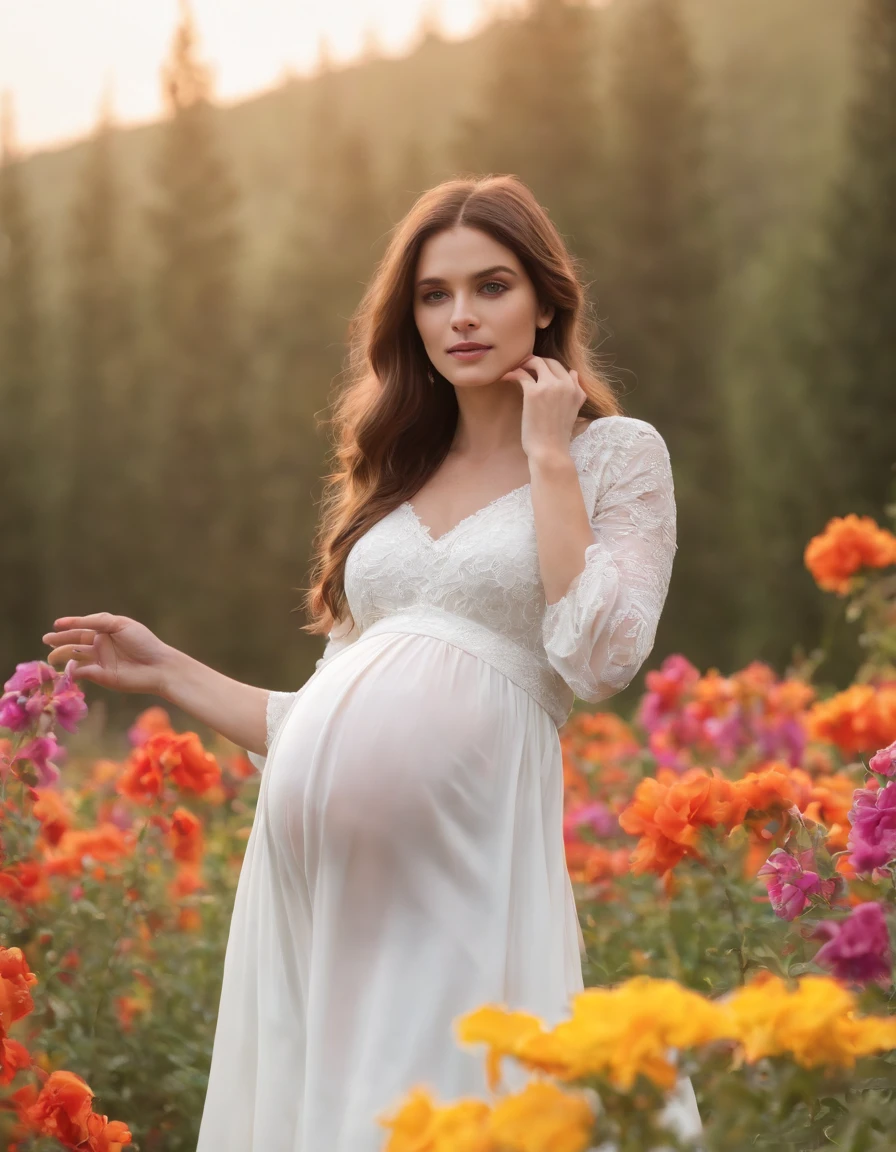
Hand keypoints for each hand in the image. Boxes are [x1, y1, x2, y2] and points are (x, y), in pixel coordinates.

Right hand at [42, 613, 175, 695]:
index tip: (56, 625)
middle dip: (61, 642)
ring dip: (63, 656)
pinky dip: (73, 670)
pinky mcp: (101, 677)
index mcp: (105, 631)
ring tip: (52, 656)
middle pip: (75, 643)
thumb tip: (76, 623)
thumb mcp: (120, 624)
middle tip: (47, 641)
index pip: (82, 628)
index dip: (69, 626)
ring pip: (76, 658)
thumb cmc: (143, 642)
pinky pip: (82, 672)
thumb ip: (97, 621)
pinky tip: (68, 668)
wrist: (159, 666)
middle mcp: (100, 646)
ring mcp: (100, 662)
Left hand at [499, 355, 586, 460]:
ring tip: (514, 369)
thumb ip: (577, 391)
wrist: (550, 450)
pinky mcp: (533, 392)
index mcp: (576, 389)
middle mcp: (565, 384)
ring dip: (524, 363)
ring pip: (536, 363)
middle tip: (523, 366)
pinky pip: (521, 374)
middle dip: (535, 362)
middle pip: (549, 362)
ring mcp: (549, 386)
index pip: (561, 367)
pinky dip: (512, 373)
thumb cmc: (558, 435)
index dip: (547, 366)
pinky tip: (505, 377)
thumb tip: (573, 373)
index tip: (535, 369)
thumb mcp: (574, 410)